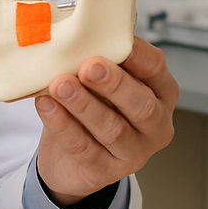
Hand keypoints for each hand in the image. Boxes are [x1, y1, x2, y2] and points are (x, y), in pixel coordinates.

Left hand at [34, 37, 176, 206]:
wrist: (70, 159)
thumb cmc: (93, 106)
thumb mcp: (100, 82)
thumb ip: (96, 61)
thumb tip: (75, 35)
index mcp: (160, 92)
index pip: (155, 68)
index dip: (136, 55)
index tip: (113, 40)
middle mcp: (155, 124)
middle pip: (141, 104)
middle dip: (114, 83)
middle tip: (88, 67)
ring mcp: (134, 153)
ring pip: (112, 128)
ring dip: (84, 105)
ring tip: (60, 85)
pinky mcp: (106, 173)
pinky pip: (84, 148)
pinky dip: (63, 125)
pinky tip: (46, 106)